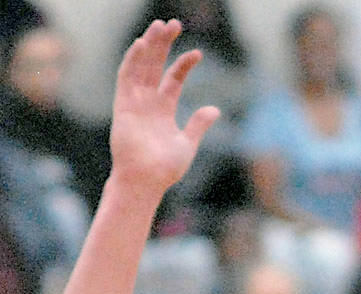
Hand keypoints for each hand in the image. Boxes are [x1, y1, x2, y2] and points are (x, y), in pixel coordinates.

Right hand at [110, 20, 219, 197]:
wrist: (146, 181)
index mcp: (163, 110)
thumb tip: (214, 109)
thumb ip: (198, 125)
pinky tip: (142, 44)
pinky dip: (133, 60)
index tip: (198, 53)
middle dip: (164, 44)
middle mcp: (148, 101)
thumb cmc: (165, 169)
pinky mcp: (123, 105)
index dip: (184, 64)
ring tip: (160, 25)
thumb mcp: (187, 144)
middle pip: (155, 65)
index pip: (172, 79)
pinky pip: (126, 77)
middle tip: (173, 23)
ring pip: (141, 65)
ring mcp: (134, 101)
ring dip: (150, 45)